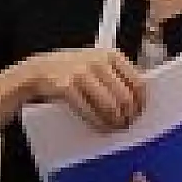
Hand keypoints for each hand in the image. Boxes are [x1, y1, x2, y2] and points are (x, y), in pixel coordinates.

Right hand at [16, 48, 145, 130]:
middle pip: (125, 97)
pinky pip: (90, 111)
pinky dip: (99, 123)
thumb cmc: (71, 70)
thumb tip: (138, 101)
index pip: (138, 81)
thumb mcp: (97, 64)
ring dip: (115, 122)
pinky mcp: (67, 87)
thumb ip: (117, 77)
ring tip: (116, 127)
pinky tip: (102, 127)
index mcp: (110, 55)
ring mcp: (81, 74)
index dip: (141, 101)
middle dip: (129, 115)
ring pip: (110, 106)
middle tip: (128, 123)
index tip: (140, 111)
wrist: (39, 70)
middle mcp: (97, 62)